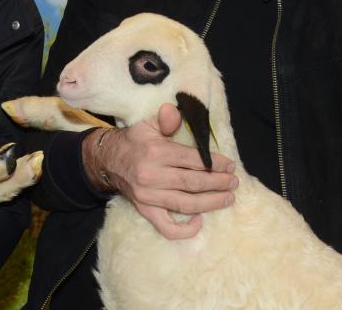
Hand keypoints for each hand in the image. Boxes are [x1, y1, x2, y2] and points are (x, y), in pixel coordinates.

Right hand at [82, 103, 237, 239]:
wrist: (108, 160)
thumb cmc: (134, 141)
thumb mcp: (147, 125)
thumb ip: (165, 119)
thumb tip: (175, 112)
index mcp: (156, 152)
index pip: (192, 160)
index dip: (214, 163)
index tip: (230, 166)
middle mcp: (152, 176)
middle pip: (193, 182)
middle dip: (218, 183)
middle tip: (234, 183)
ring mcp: (148, 196)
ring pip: (186, 204)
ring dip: (211, 203)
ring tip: (228, 199)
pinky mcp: (145, 210)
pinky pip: (167, 227)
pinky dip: (185, 229)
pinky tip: (200, 220)